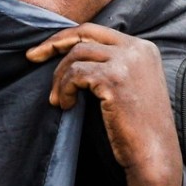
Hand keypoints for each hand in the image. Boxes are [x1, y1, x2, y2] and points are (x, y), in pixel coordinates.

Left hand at [27, 24, 181, 185]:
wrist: (153, 153)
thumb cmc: (136, 125)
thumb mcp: (130, 83)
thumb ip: (110, 63)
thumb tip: (71, 52)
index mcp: (142, 47)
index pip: (96, 31)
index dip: (66, 37)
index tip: (45, 49)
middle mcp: (137, 49)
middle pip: (84, 34)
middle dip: (53, 43)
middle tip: (32, 57)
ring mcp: (127, 62)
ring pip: (76, 55)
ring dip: (59, 78)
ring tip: (57, 99)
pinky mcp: (114, 78)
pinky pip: (75, 74)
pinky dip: (64, 89)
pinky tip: (66, 105)